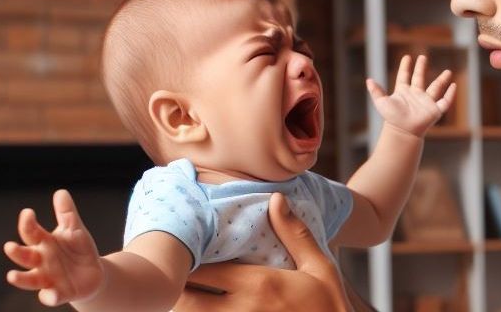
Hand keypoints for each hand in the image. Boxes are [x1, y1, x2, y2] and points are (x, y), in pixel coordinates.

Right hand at [3, 189, 103, 306]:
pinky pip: (50, 296)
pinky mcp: (59, 293)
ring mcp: (48, 278)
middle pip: (24, 256)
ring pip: (29, 280)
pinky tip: (49, 293)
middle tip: (10, 246)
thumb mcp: (74, 230)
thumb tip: (60, 192)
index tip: (28, 212)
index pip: (30, 232)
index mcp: (44, 244)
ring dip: (20, 278)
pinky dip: (48, 296)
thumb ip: (67, 213)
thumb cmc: (77, 250)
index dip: (27, 223)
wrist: (93, 273)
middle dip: (16, 252)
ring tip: (12, 276)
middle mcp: (41, 262)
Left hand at [176, 193, 353, 311]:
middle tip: (170, 275)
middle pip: (186, 300)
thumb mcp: (320, 267)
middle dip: (175, 288)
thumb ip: (295, 234)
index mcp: (259, 284)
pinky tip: (199, 309)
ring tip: (178, 294)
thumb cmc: (330, 305)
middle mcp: (241, 310)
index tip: (180, 249)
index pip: (204, 270)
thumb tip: (276, 199)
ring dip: (183, 306)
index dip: (187, 260)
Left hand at [366, 54, 456, 136]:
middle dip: (421, 67)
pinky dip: (450, 94)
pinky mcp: (434, 110)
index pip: (404, 76)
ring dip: (442, 79)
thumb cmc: (392, 118)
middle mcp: (415, 95)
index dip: (405, 67)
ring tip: (448, 71)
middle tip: (423, 57)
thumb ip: (376, 91)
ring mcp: (426, 102)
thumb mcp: (381, 102)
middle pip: (420, 78)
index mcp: (403, 92)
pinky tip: (453, 86)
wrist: (402, 131)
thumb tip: (368, 80)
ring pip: (436, 87)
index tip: (407, 57)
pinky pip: (445, 101)